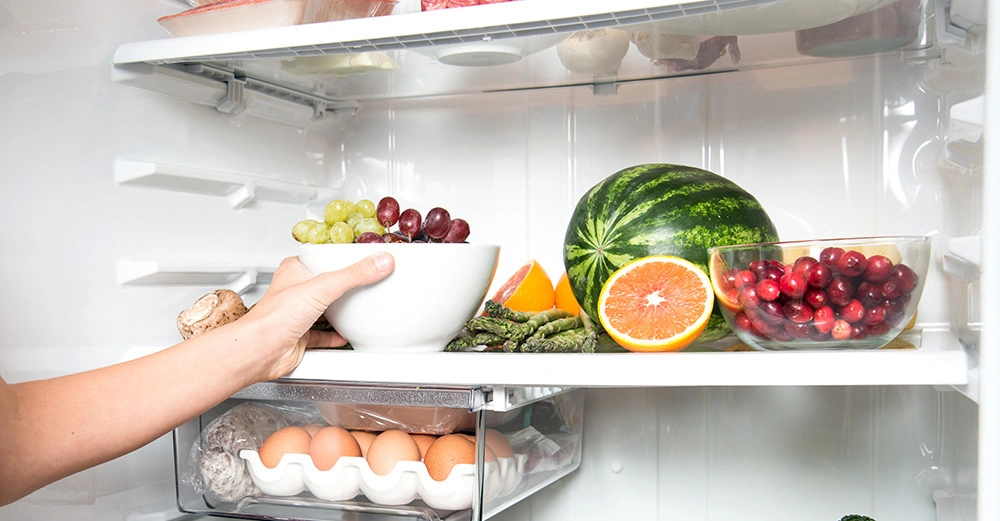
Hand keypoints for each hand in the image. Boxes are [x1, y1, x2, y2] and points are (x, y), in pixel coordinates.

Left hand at [243, 253, 393, 380]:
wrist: (260, 351)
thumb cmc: (273, 317)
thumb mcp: (322, 287)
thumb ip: (354, 275)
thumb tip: (380, 262)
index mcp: (294, 270)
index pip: (320, 256)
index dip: (339, 255)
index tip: (361, 255)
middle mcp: (295, 291)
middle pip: (326, 283)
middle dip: (343, 284)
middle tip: (364, 279)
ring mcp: (299, 314)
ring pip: (324, 308)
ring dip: (341, 309)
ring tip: (360, 304)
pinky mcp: (302, 336)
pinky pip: (323, 335)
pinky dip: (336, 335)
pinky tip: (346, 335)